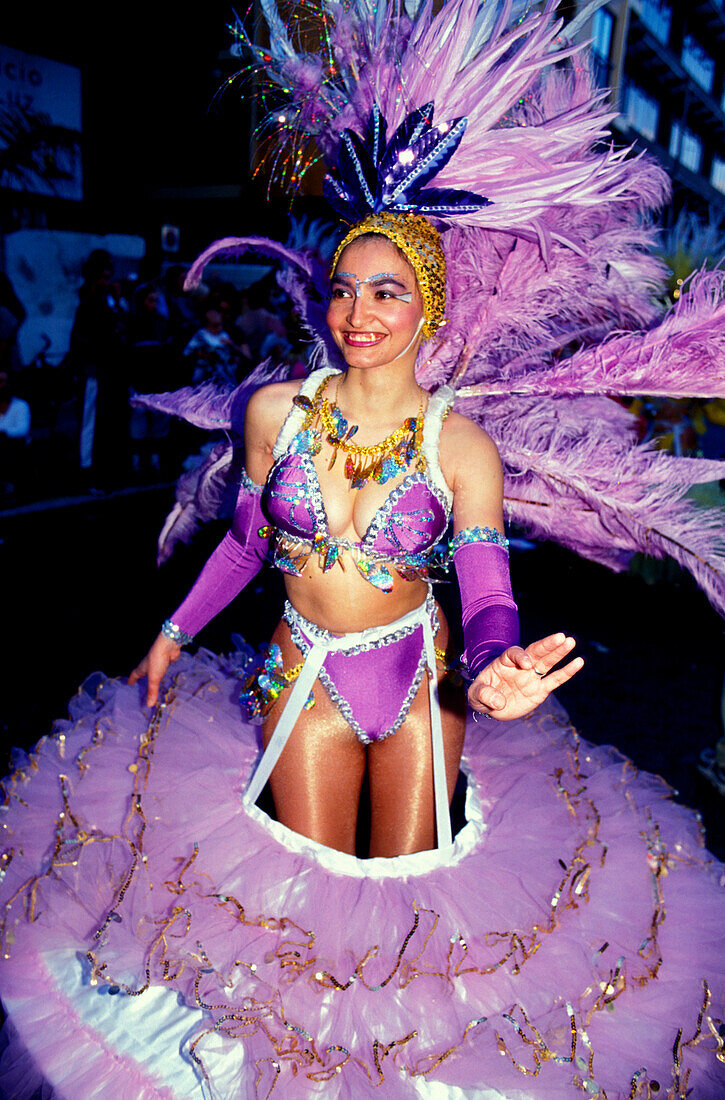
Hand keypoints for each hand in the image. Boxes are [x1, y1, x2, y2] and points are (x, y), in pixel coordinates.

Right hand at [128, 633, 181, 706]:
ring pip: (153, 671)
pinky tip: (166, 678)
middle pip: (143, 673)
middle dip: (141, 679)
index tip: (129, 684)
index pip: (134, 675)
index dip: (131, 680)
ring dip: (152, 677)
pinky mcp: (166, 661)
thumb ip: (152, 691)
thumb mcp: (154, 678)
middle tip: (140, 686)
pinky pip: (163, 670)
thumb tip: (149, 705)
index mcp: (142, 668)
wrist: (168, 646)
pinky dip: (163, 674)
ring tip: (153, 684)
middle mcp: (148, 665)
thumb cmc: (157, 660)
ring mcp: (157, 663)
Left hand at [467, 633, 582, 720]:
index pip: (514, 654)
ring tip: (571, 642)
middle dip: (547, 645)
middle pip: (535, 652)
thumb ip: (484, 694)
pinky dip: (567, 672)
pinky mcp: (540, 691)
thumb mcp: (475, 695)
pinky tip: (578, 662)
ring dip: (559, 653)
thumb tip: (498, 702)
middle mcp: (520, 667)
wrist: (491, 705)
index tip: (526, 663)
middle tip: (561, 637)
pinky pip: (555, 680)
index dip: (520, 656)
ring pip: (547, 663)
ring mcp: (531, 677)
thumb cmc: (482, 694)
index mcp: (504, 662)